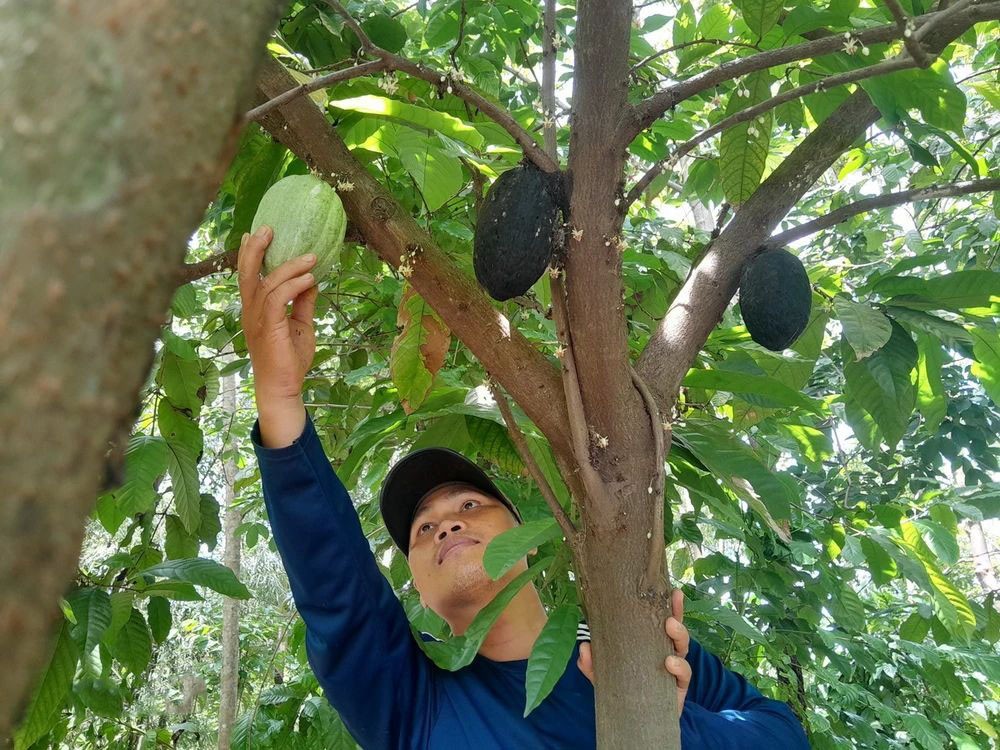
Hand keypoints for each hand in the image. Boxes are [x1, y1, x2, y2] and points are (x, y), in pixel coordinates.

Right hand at [237, 225, 318, 402]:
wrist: (284, 387)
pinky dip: (294, 285)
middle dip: (254, 248)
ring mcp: (256, 319)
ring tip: (311, 257)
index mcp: (254, 309)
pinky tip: (310, 278)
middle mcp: (250, 311)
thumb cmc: (290, 359)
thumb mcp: (300, 324)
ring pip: (267, 283)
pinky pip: (278, 298)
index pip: (247, 276)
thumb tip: (311, 280)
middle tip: (267, 228)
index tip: (255, 233)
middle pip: (246, 273)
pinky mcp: (268, 328)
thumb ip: (302, 302)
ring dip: (290, 267)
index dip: (249, 254)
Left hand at [576, 589, 691, 714]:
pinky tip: (669, 662)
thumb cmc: (624, 691)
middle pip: (676, 630)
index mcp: (651, 644)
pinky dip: (679, 667)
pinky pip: (684, 675)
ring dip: (679, 635)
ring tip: (670, 628)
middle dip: (677, 616)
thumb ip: (592, 664)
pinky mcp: (679, 688)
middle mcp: (666, 653)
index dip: (668, 606)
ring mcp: (674, 670)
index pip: (660, 621)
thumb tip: (584, 647)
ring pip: (683, 648)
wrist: (636, 723)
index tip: (672, 591)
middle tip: (668, 609)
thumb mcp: (604, 676)